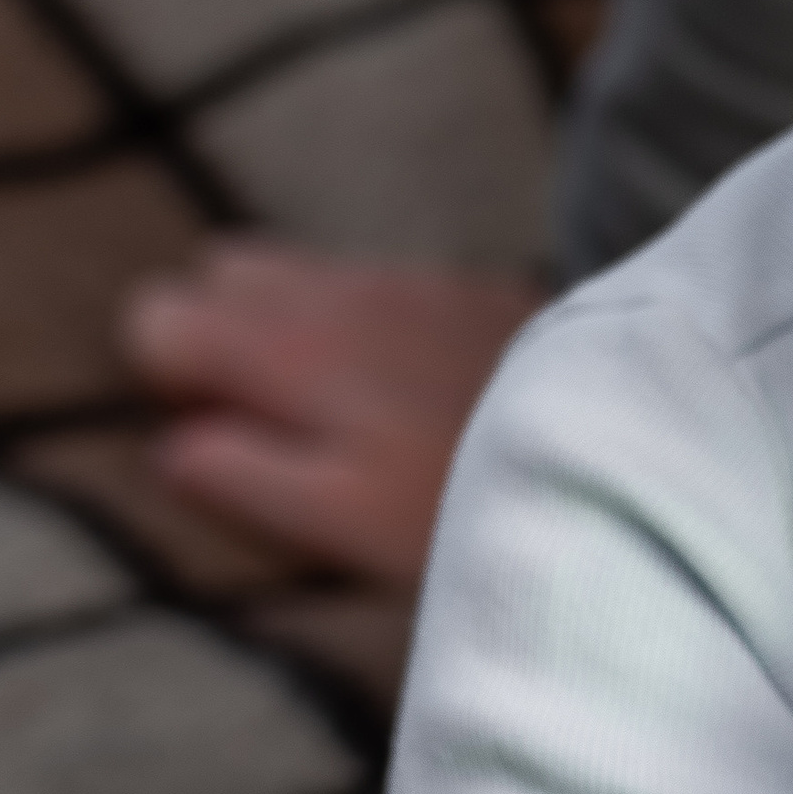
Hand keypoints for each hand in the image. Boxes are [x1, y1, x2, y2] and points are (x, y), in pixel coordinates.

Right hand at [120, 241, 539, 584]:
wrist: (633, 440)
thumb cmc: (471, 497)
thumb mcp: (342, 516)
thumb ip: (244, 475)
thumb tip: (175, 450)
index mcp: (282, 345)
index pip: (159, 317)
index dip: (172, 381)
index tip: (224, 436)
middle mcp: (336, 290)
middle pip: (225, 280)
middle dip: (226, 341)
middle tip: (281, 427)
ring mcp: (411, 279)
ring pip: (306, 277)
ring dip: (302, 331)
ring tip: (357, 420)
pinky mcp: (479, 289)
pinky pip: (385, 288)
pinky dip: (375, 327)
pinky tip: (428, 394)